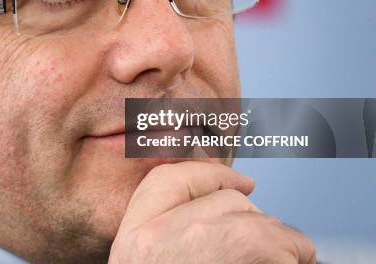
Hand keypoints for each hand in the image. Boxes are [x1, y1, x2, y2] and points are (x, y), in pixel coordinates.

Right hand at [109, 162, 315, 263]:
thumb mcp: (152, 262)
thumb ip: (166, 229)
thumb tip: (220, 192)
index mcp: (132, 241)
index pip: (165, 179)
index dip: (208, 173)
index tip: (245, 183)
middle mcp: (157, 238)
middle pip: (222, 199)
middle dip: (251, 220)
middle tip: (260, 253)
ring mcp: (197, 246)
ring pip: (256, 217)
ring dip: (277, 243)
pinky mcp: (239, 253)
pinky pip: (285, 241)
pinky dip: (295, 256)